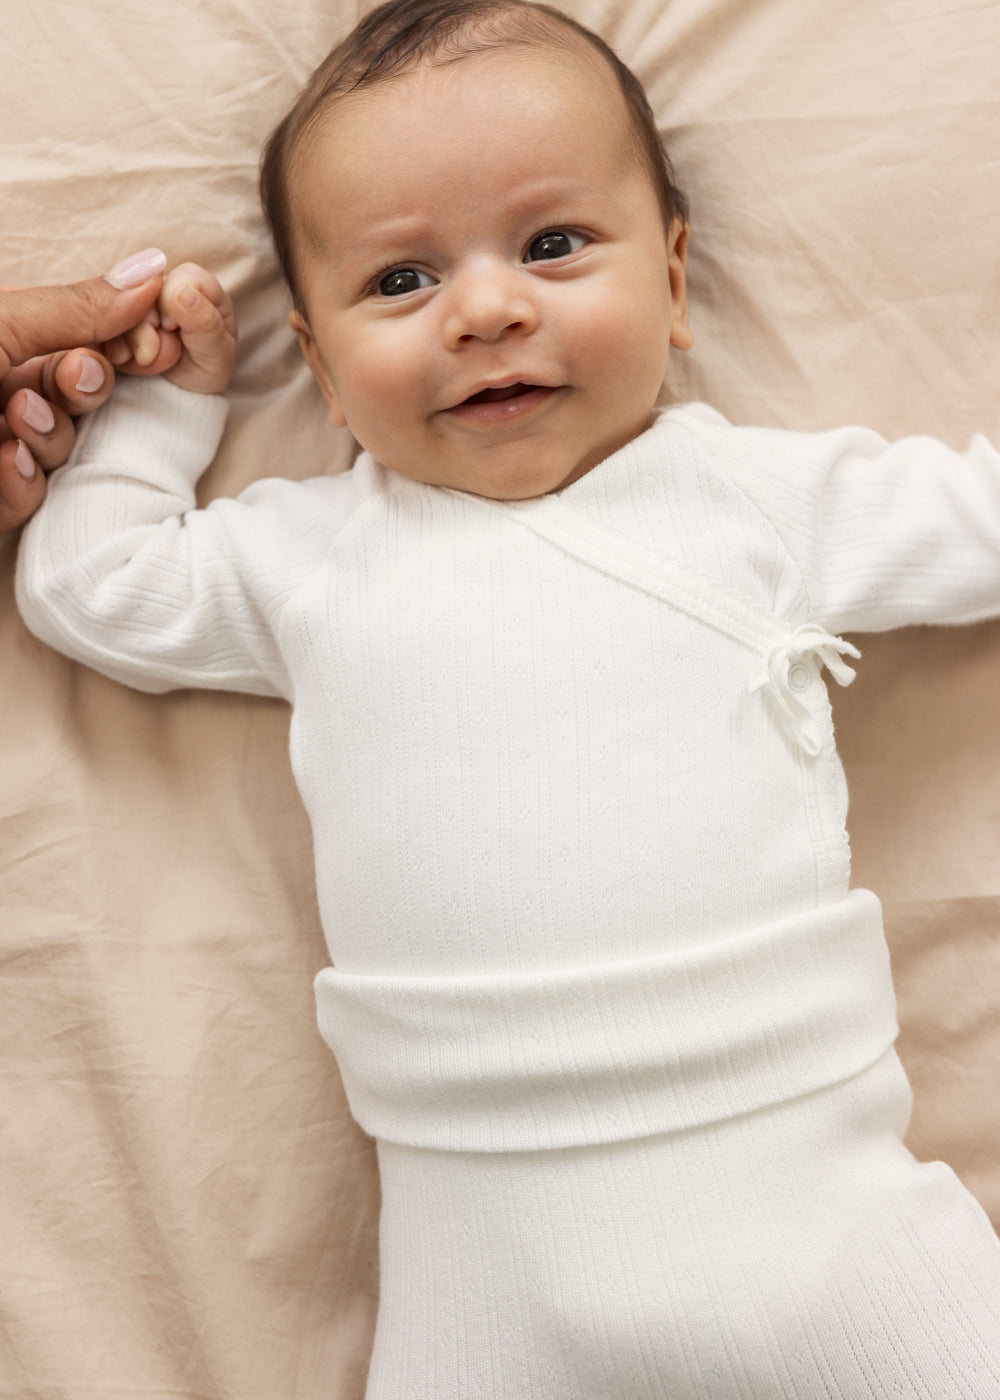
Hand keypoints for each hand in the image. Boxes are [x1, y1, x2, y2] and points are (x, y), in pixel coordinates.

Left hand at [0, 250, 170, 531]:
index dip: (123, 340)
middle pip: (82, 393)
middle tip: (78, 375)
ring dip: (49, 437)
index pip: (84, 335)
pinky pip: (32, 498)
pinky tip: (0, 463)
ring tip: (13, 421)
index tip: (148, 345)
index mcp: (2, 333)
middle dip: (88, 387)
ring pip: (62, 451)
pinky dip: (20, 484)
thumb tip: (155, 269)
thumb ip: (77, 306)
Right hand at [104, 262, 237, 396]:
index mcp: (200, 287)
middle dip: (142, 324)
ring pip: (120, 303)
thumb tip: (184, 293)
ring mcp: (141, 300)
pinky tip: (123, 359)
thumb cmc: (208, 367)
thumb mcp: (217, 352)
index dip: (170, 299)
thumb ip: (205, 322)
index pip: (181, 276)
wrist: (183, 392)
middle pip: (145, 287)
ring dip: (125, 336)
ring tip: (141, 361)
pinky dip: (113, 342)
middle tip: (148, 355)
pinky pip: (106, 319)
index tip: (170, 327)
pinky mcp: (120, 315)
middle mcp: (168, 287)